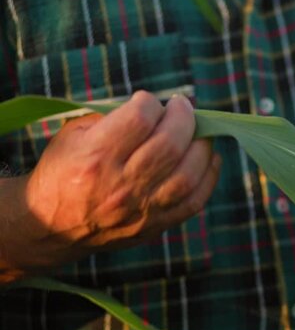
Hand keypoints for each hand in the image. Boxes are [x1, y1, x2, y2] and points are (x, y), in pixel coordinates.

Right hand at [0, 91, 220, 277]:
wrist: (50, 228)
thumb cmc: (62, 172)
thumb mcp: (72, 136)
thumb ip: (112, 118)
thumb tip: (156, 108)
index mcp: (96, 157)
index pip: (140, 119)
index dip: (150, 102)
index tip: (148, 102)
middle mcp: (121, 185)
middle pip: (170, 145)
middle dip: (184, 117)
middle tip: (182, 107)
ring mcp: (141, 209)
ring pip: (188, 174)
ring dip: (201, 145)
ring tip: (198, 132)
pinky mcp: (155, 226)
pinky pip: (195, 200)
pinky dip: (209, 175)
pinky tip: (209, 158)